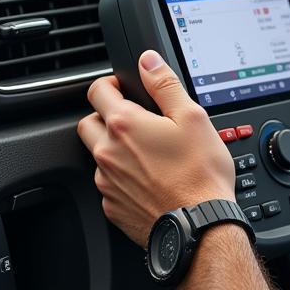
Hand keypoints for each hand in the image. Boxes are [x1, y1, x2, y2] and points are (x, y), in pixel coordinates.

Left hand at [78, 51, 234, 246]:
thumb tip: (148, 61)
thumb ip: (165, 85)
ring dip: (116, 151)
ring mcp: (107, 182)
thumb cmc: (200, 176)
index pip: (97, 91)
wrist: (200, 227)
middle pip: (89, 123)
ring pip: (99, 156)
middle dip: (106, 117)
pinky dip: (124, 180)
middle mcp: (107, 153)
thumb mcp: (193, 118)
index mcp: (125, 125)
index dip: (111, 85)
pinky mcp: (112, 207)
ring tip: (149, 156)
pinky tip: (150, 181)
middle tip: (134, 122)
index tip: (123, 89)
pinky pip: (110, 185)